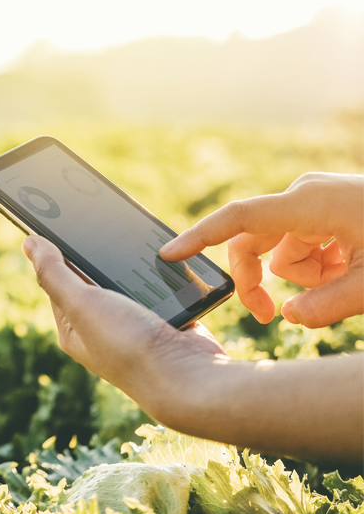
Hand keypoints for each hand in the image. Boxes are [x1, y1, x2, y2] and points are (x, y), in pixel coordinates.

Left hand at [22, 235, 226, 420]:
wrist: (188, 377)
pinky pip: (155, 288)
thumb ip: (55, 273)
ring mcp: (133, 325)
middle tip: (99, 222)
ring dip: (129, 264)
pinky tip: (159, 257)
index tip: (61, 220)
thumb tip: (28, 243)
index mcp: (73, 329)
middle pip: (93, 279)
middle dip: (97, 255)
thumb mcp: (81, 304)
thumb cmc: (128, 345)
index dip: (57, 253)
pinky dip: (156, 274)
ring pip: (126, 281)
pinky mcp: (162, 320)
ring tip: (129, 237)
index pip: (57, 282)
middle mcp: (100, 329)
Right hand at [160, 172, 363, 327]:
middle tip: (269, 317)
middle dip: (259, 281)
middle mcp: (304, 196)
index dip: (199, 238)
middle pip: (253, 244)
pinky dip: (318, 266)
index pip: (239, 220)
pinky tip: (349, 267)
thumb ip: (325, 308)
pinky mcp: (323, 210)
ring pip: (281, 252)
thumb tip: (286, 317)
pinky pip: (302, 246)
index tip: (168, 255)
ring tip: (346, 281)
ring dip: (304, 276)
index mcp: (309, 205)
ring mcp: (314, 202)